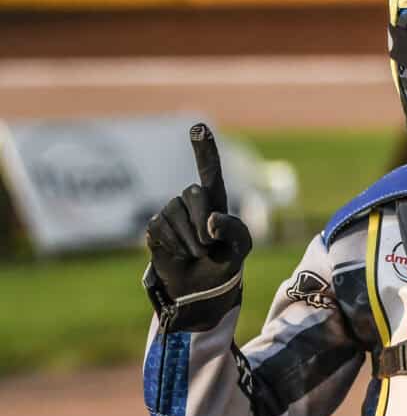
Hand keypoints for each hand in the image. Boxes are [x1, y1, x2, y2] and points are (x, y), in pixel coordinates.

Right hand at [144, 124, 251, 328]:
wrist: (202, 289)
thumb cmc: (226, 262)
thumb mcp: (242, 247)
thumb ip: (235, 229)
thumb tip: (211, 221)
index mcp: (215, 200)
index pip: (209, 170)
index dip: (204, 149)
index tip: (198, 126)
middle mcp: (191, 201)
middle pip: (194, 193)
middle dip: (204, 221)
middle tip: (211, 244)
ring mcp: (171, 213)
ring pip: (176, 213)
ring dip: (191, 239)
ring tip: (197, 253)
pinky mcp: (155, 228)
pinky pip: (162, 228)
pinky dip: (176, 245)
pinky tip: (180, 254)